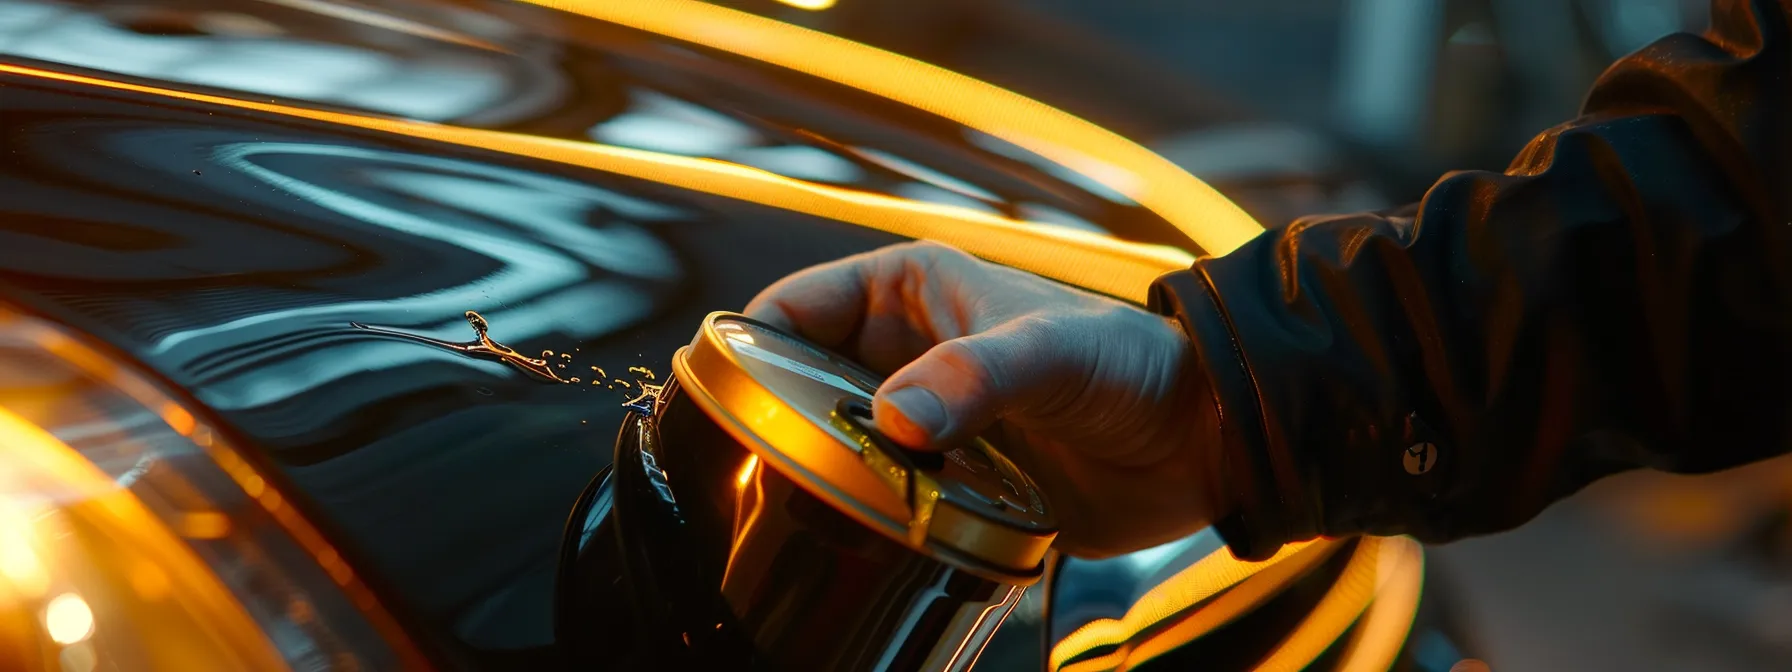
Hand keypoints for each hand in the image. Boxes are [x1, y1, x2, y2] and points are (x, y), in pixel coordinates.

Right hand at [745, 241, 1223, 557]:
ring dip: (818, 479)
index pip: (799, 308)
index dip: (750, 341)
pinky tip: (849, 543)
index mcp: (911, 294)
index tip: (713, 389)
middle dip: (773, 422)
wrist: (1202, 440)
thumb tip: (892, 420)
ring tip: (785, 512)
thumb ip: (974, 376)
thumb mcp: (1051, 350)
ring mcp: (927, 426)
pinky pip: (885, 505)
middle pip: (804, 387)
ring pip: (838, 451)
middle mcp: (907, 357)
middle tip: (740, 465)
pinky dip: (865, 523)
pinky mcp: (951, 487)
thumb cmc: (1133, 363)